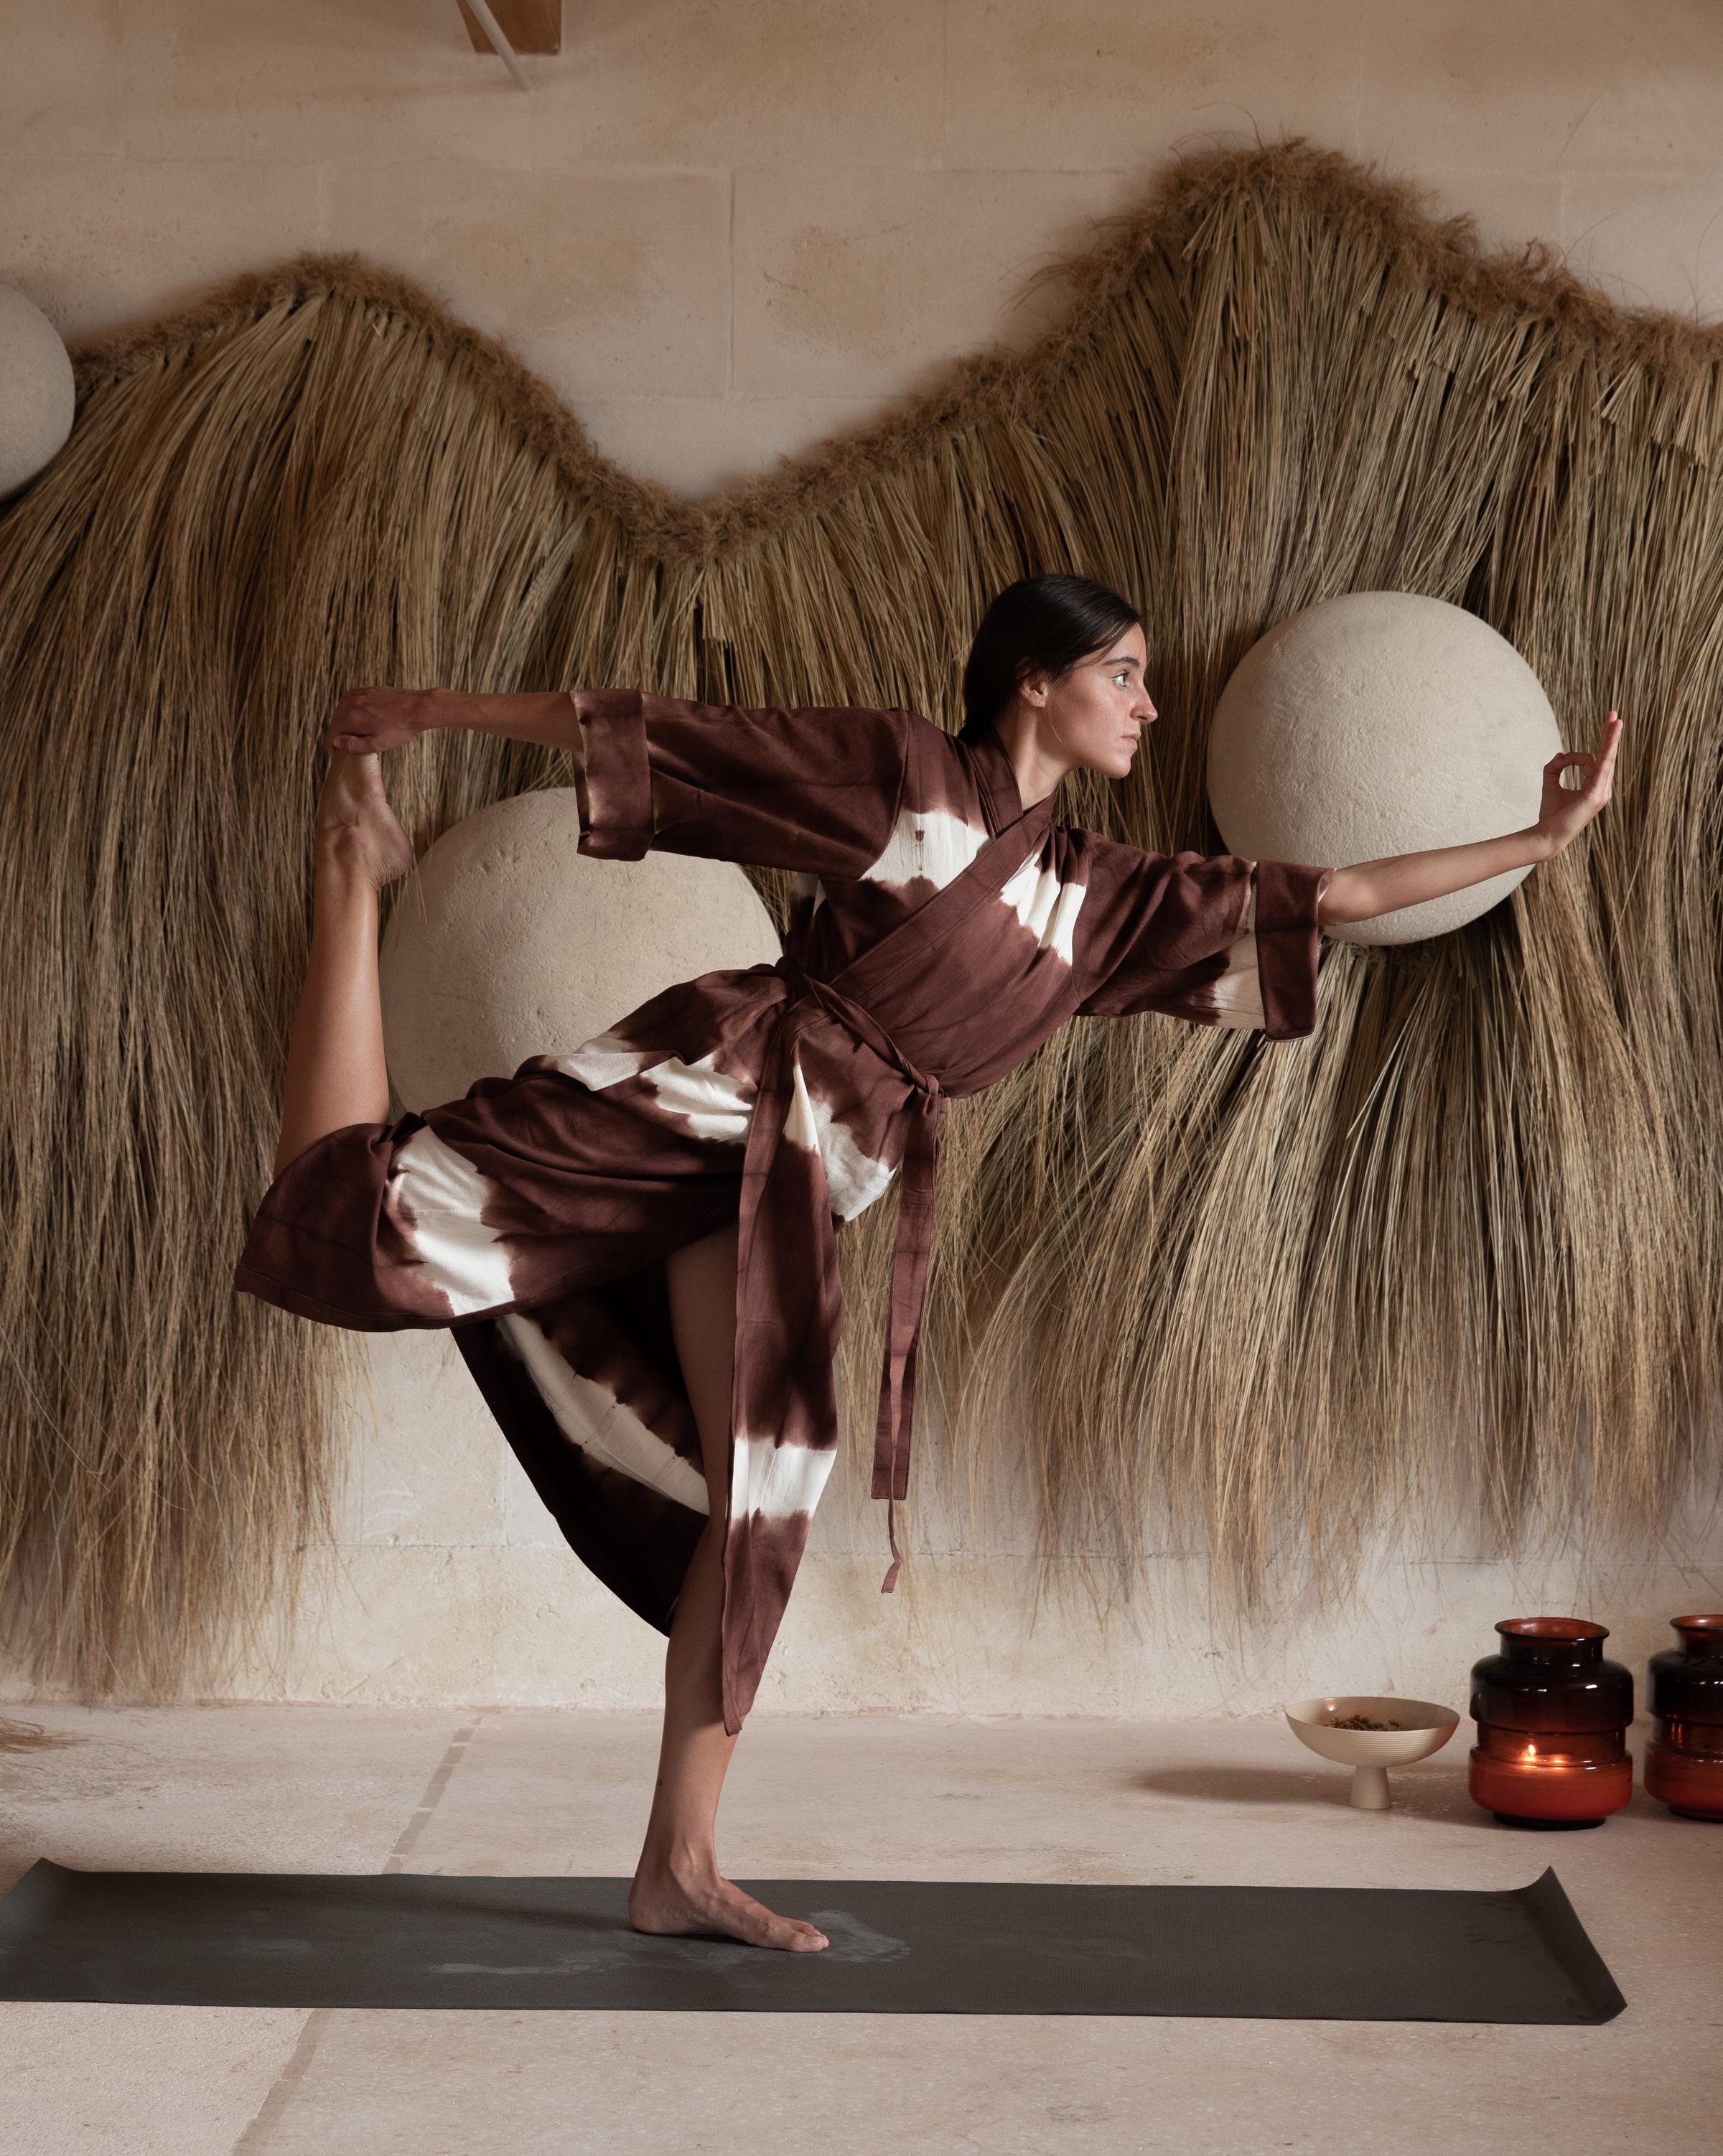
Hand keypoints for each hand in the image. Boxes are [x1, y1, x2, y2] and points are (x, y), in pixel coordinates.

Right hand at [325, 687, 445, 755]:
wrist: (418, 708)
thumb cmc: (400, 728)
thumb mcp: (377, 744)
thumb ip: (354, 745)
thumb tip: (336, 742)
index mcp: (352, 717)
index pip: (333, 732)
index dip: (330, 745)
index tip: (333, 754)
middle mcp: (352, 703)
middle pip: (335, 720)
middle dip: (335, 733)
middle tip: (340, 746)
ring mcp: (361, 694)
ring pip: (341, 708)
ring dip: (340, 721)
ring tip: (346, 733)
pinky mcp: (369, 690)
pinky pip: (350, 698)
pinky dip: (348, 708)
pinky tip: (354, 716)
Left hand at [1536, 710, 1621, 853]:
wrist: (1547, 834)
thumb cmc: (1551, 813)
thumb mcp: (1550, 782)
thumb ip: (1555, 766)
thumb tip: (1561, 754)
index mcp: (1595, 786)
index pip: (1596, 759)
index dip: (1586, 750)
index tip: (1563, 757)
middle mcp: (1602, 788)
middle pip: (1607, 756)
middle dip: (1610, 735)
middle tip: (1614, 715)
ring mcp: (1601, 792)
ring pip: (1606, 759)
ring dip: (1610, 739)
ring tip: (1615, 721)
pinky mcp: (1595, 796)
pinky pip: (1601, 770)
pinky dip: (1605, 755)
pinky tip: (1610, 742)